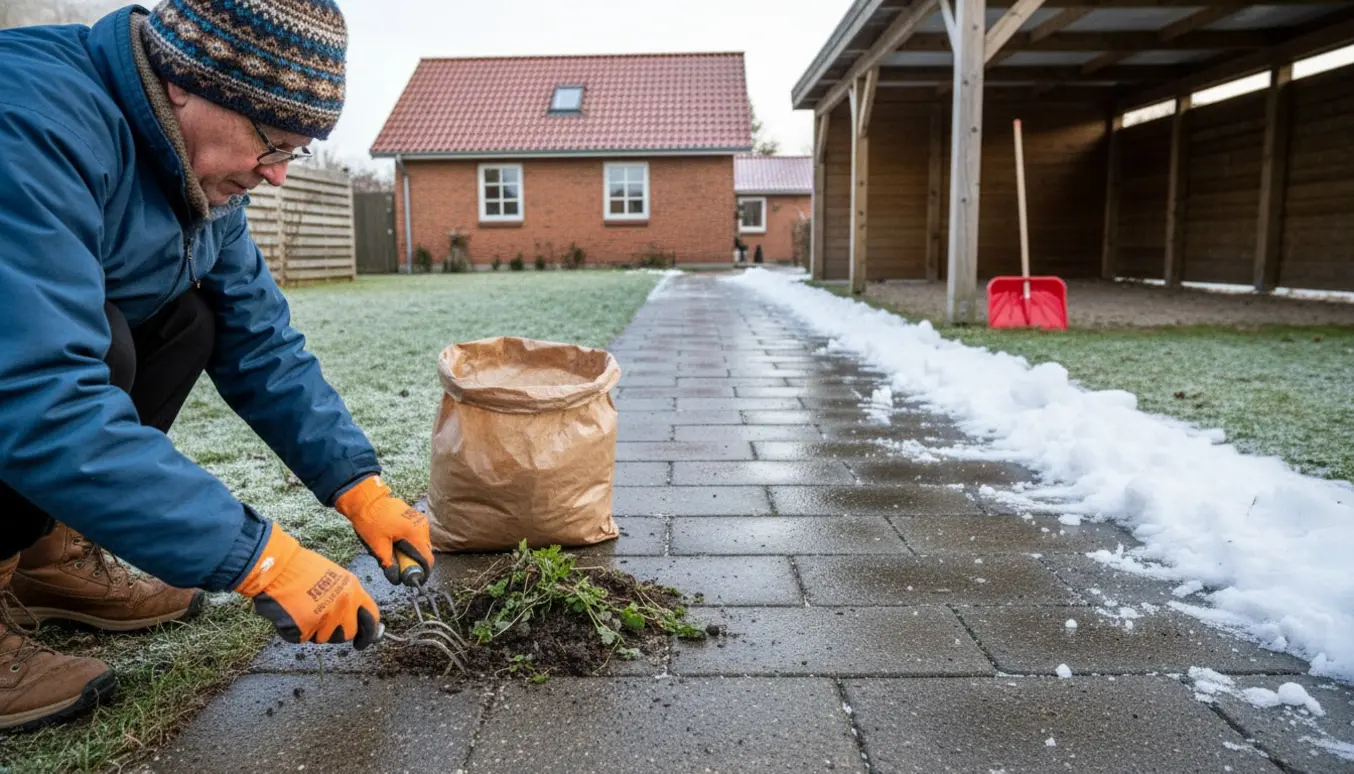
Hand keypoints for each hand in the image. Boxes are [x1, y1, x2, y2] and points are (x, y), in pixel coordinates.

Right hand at [235, 525, 380, 649]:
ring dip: (314, 631)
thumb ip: (348, 597)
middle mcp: (344, 605)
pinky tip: (291, 614)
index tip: (361, 642)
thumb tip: (356, 617)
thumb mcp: (335, 577)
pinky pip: (303, 638)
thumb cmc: (302, 568)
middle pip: (348, 633)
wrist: (278, 567)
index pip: (371, 617)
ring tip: (303, 610)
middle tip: (322, 622)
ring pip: (325, 638)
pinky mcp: (306, 627)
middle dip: (336, 633)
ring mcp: (326, 617)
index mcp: (354, 590)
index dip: (368, 632)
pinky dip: (295, 631)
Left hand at [335, 475, 433, 585]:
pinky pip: (416, 533)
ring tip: (394, 551)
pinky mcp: (414, 515)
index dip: (421, 571)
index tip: (411, 578)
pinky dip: (409, 540)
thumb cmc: (371, 520)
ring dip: (411, 550)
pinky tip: (395, 540)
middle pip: (425, 550)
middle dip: (414, 560)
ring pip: (421, 542)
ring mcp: (418, 518)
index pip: (427, 558)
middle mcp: (421, 525)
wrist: (366, 499)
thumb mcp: (378, 546)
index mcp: (415, 532)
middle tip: (399, 565)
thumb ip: (389, 563)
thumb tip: (396, 579)